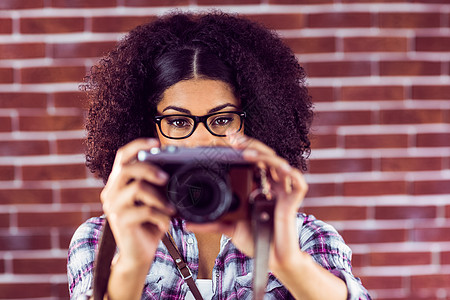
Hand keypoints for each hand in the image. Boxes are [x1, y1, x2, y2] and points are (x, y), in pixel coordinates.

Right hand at [101, 138, 174, 269]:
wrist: (139, 254)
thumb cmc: (149, 224)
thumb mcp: (154, 200)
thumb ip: (157, 184)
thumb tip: (174, 168)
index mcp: (118, 183)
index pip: (122, 156)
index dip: (138, 146)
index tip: (157, 143)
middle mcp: (111, 192)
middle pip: (127, 168)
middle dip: (150, 169)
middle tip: (166, 178)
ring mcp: (114, 207)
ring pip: (137, 188)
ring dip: (159, 197)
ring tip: (170, 208)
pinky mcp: (120, 221)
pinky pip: (145, 211)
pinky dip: (161, 216)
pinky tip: (166, 223)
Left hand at [187, 135, 308, 270]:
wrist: (271, 259)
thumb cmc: (255, 241)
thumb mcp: (230, 229)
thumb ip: (211, 224)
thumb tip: (186, 224)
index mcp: (258, 187)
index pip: (252, 161)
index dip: (243, 148)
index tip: (227, 141)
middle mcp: (271, 185)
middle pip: (265, 157)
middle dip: (250, 145)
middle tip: (234, 139)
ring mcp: (283, 191)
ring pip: (279, 164)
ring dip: (264, 156)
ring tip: (247, 154)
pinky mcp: (293, 201)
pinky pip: (298, 183)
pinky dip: (292, 174)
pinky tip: (282, 170)